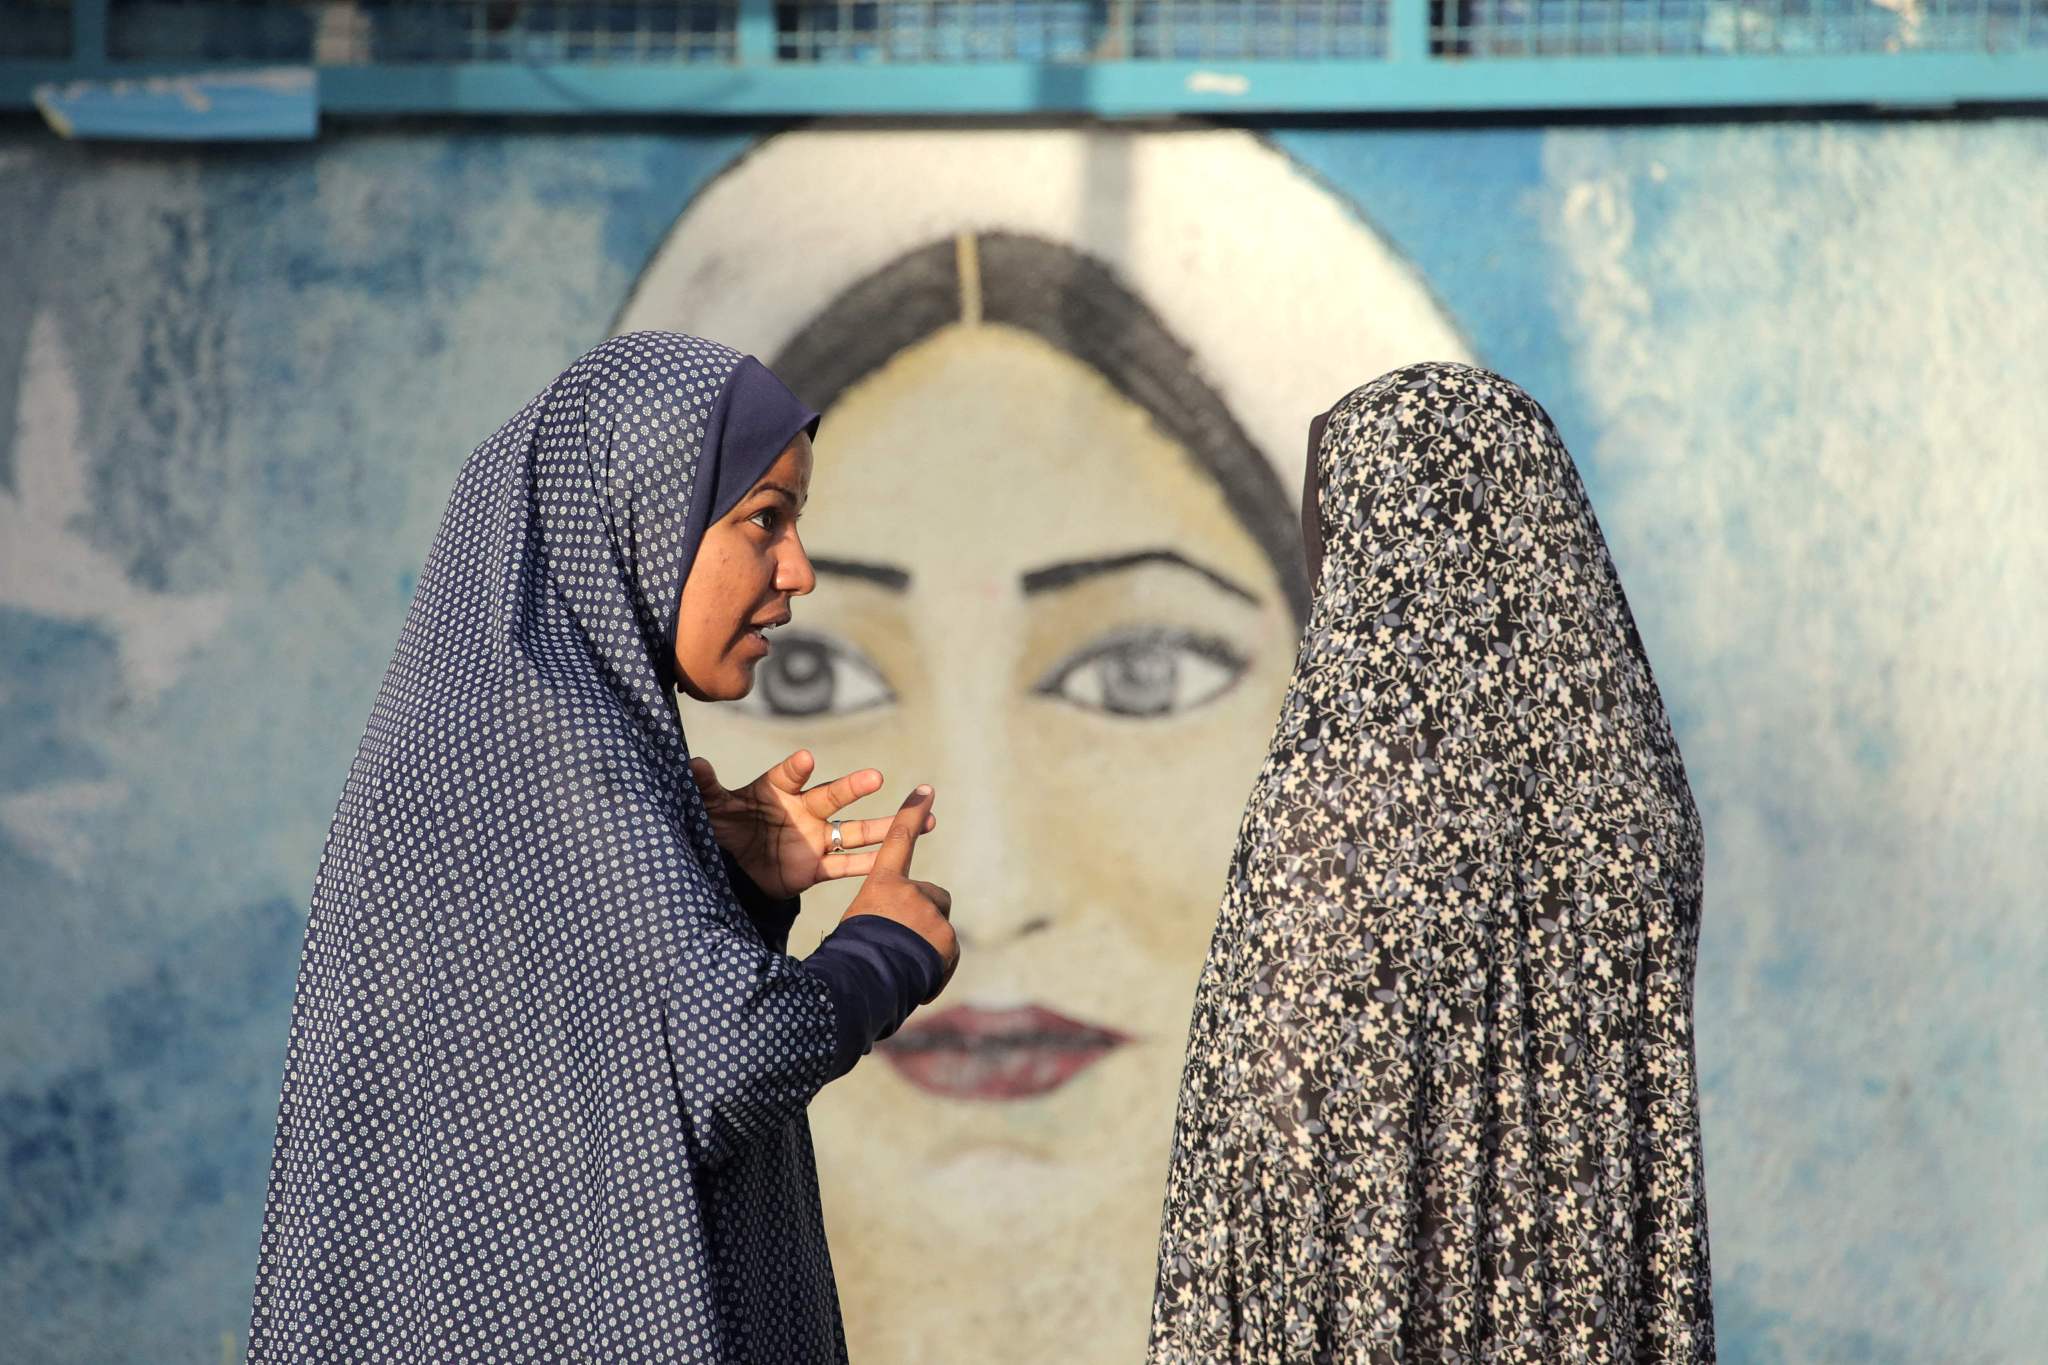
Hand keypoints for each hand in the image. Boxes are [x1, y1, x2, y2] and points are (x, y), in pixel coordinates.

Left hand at [689, 748, 938, 900]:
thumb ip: (708, 789)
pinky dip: (870, 865)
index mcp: (777, 791)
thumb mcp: (712, 810)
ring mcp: (814, 838)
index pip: (788, 776)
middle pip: (833, 797)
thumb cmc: (725, 828)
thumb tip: (692, 765)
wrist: (733, 868)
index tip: (806, 761)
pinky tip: (897, 861)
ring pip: (855, 831)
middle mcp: (803, 810)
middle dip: (853, 788)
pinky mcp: (815, 868)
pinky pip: (846, 866)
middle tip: (875, 778)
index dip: (796, 769)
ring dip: (884, 826)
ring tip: (923, 818)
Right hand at [845, 786, 957, 998]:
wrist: (864, 985)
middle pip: (930, 897)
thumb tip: (899, 930)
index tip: (927, 788)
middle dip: (922, 917)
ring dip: (926, 945)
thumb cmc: (849, 957)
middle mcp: (911, 892)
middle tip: (898, 943)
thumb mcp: (857, 925)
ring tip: (902, 965)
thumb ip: (882, 914)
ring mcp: (932, 915)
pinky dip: (935, 966)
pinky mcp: (948, 938)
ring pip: (938, 927)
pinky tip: (915, 978)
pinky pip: (947, 953)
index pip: (898, 839)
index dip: (911, 813)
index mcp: (882, 884)